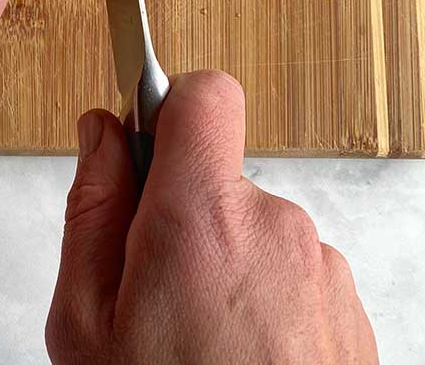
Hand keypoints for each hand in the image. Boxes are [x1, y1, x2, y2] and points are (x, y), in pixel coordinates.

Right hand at [46, 70, 377, 363]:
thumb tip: (100, 135)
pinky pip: (292, 276)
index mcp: (202, 218)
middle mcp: (277, 230)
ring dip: (222, 268)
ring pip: (254, 232)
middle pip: (218, 178)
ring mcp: (324, 272)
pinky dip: (261, 304)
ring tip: (193, 341)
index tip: (141, 139)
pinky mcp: (350, 312)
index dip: (164, 108)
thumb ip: (90, 207)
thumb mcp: (84, 318)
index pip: (201, 95)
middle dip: (179, 217)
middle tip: (147, 293)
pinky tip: (234, 357)